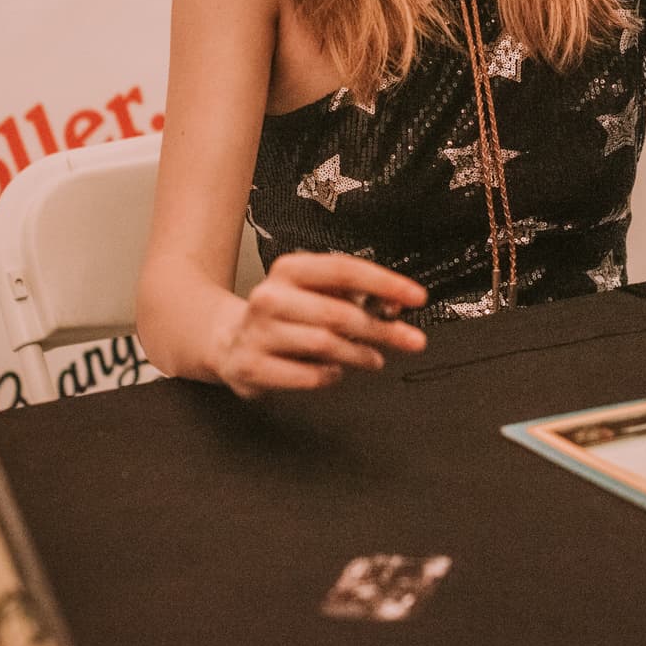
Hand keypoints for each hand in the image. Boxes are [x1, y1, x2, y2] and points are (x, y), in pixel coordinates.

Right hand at [211, 252, 427, 398]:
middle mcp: (269, 297)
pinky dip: (330, 375)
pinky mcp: (252, 366)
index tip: (416, 297)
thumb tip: (395, 305)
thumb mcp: (316, 295)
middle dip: (382, 328)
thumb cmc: (285, 316)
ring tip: (374, 358)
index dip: (385, 282)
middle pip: (339, 311)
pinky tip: (335, 372)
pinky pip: (308, 375)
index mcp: (288, 270)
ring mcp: (257, 333)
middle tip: (412, 340)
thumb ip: (356, 297)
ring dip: (359, 354)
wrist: (228, 341)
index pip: (344, 269)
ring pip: (325, 344)